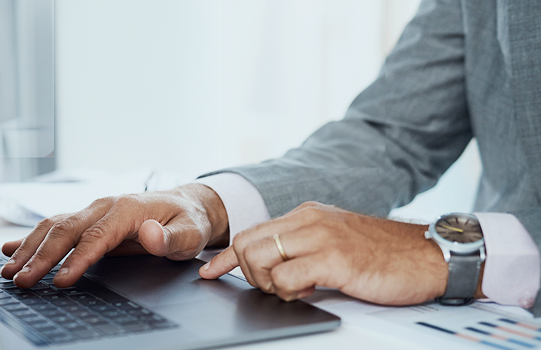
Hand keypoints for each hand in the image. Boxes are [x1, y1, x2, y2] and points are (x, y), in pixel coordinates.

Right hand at [0, 184, 229, 287]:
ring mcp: (90, 211)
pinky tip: (8, 250)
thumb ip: (171, 237)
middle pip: (64, 231)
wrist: (184, 206)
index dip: (77, 259)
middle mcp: (102, 207)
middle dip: (40, 257)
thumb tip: (150, 234)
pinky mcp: (84, 219)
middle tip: (22, 280)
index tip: (61, 280)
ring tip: (9, 271)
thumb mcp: (190, 233)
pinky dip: (29, 239)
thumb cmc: (187, 222)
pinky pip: (52, 227)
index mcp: (125, 209)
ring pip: (52, 227)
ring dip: (28, 249)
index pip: (95, 237)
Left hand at [199, 202, 475, 303]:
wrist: (430, 256)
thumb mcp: (336, 242)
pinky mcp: (335, 259)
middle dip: (247, 273)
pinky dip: (288, 292)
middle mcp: (310, 220)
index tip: (208, 272)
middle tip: (273, 287)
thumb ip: (304, 247)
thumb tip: (270, 267)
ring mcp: (322, 237)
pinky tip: (309, 292)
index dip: (225, 257)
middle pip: (247, 244)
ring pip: (259, 259)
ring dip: (267, 283)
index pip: (252, 232)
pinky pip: (286, 278)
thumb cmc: (386, 255)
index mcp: (307, 215)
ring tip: (293, 290)